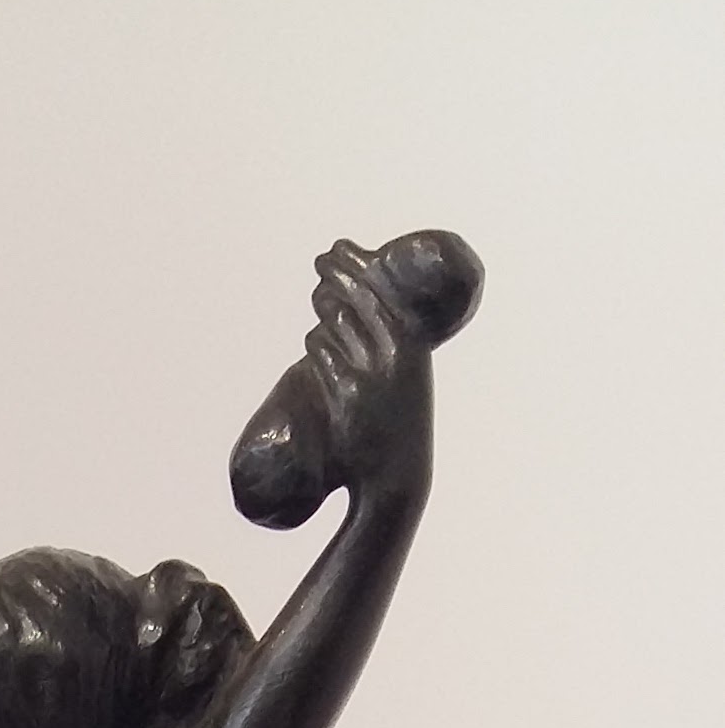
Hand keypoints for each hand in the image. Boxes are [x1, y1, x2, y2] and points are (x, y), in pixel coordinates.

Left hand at [306, 239, 432, 509]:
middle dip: (334, 274)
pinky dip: (317, 343)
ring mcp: (366, 372)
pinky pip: (320, 352)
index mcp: (412, 345)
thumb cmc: (401, 425)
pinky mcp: (342, 393)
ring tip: (320, 298)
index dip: (357, 264)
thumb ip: (395, 346)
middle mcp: (391, 354)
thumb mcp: (408, 379)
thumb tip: (369, 310)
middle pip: (353, 298)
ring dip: (323, 308)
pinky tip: (316, 339)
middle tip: (321, 262)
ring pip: (333, 323)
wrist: (395, 478)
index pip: (380, 290)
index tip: (340, 249)